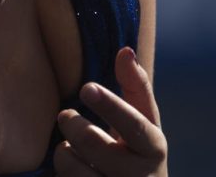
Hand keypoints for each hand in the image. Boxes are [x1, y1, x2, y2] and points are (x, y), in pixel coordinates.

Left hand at [53, 46, 167, 175]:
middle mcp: (140, 176)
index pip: (134, 124)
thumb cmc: (138, 150)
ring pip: (72, 166)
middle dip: (73, 124)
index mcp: (154, 147)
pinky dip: (62, 172)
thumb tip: (125, 50)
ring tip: (72, 148)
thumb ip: (135, 87)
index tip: (86, 87)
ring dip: (64, 151)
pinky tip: (75, 171)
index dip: (110, 106)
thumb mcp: (144, 122)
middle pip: (93, 143)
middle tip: (66, 115)